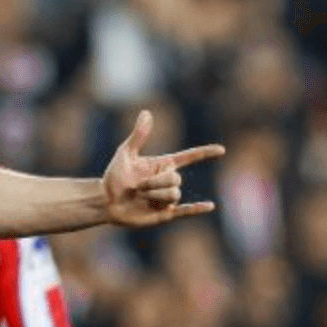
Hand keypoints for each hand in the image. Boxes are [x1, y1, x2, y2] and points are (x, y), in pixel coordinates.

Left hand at [102, 111, 224, 228]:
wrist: (105, 201)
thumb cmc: (114, 177)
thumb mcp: (125, 154)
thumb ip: (138, 136)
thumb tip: (146, 113)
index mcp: (163, 165)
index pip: (189, 157)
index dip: (205, 153)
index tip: (221, 150)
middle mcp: (168, 180)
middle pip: (175, 180)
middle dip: (155, 183)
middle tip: (137, 187)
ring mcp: (167, 198)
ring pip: (174, 194)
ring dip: (155, 196)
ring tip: (139, 197)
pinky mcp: (164, 213)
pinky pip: (185, 211)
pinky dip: (197, 209)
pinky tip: (210, 206)